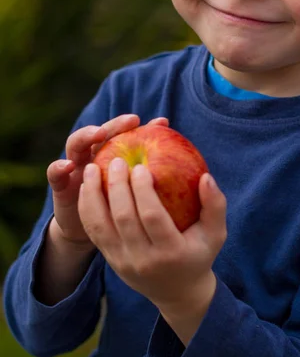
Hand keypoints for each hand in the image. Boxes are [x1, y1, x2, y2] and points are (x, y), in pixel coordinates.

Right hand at [47, 115, 168, 247]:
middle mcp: (96, 154)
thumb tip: (186, 160)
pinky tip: (68, 167)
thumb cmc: (129, 211)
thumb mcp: (142, 193)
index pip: (123, 131)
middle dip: (114, 124)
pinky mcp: (61, 185)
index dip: (134, 124)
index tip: (153, 121)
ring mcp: (77, 167)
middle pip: (101, 132)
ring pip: (76, 144)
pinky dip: (59, 167)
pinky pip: (56, 173)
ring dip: (85, 136)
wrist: (101, 235)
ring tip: (97, 134)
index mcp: (115, 153)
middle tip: (130, 121)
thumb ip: (157, 173)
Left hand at [78, 158, 226, 314]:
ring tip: (92, 168)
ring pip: (100, 225)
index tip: (141, 166)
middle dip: (117, 186)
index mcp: (171, 252)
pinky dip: (86, 208)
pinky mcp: (109, 260)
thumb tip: (206, 176)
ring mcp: (123, 261)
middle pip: (123, 218)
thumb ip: (215, 205)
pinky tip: (86, 187)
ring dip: (93, 195)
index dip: (143, 191)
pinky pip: (92, 232)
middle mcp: (143, 259)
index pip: (152, 217)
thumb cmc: (199, 254)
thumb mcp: (215, 233)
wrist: (178, 293)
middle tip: (117, 160)